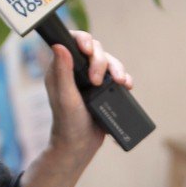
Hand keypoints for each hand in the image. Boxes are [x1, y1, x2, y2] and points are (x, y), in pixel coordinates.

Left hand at [24, 32, 134, 186]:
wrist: (81, 146)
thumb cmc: (68, 124)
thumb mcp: (66, 98)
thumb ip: (62, 72)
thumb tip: (59, 45)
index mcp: (61, 69)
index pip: (72, 41)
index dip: (83, 40)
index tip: (88, 50)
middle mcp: (75, 70)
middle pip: (95, 50)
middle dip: (101, 61)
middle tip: (97, 82)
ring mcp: (91, 78)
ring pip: (109, 61)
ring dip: (117, 68)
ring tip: (120, 83)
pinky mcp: (103, 88)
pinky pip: (117, 75)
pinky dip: (124, 78)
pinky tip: (126, 86)